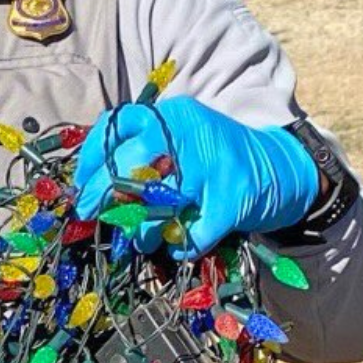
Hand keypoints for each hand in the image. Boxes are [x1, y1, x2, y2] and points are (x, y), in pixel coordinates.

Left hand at [72, 97, 319, 257]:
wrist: (281, 167)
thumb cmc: (214, 158)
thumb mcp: (180, 140)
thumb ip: (142, 153)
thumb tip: (90, 185)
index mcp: (171, 116)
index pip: (116, 126)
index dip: (91, 157)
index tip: (81, 182)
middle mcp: (188, 135)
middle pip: (128, 165)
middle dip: (102, 194)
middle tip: (90, 212)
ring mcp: (212, 166)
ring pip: (154, 204)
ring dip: (141, 229)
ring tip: (141, 238)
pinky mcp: (231, 199)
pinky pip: (189, 234)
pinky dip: (180, 246)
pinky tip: (178, 246)